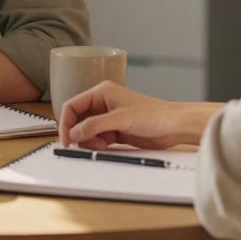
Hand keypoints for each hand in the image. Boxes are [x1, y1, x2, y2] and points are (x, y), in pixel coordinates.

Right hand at [58, 81, 209, 150]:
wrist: (174, 126)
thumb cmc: (153, 115)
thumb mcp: (120, 120)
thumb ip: (94, 125)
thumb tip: (73, 133)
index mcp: (102, 92)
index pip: (72, 106)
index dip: (66, 123)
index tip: (66, 140)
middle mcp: (103, 103)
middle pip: (78, 119)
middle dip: (79, 133)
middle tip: (85, 145)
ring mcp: (109, 117)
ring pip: (86, 131)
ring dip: (90, 141)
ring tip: (103, 145)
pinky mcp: (115, 130)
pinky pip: (97, 138)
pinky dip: (98, 145)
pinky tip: (108, 146)